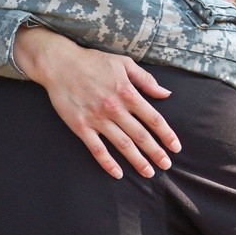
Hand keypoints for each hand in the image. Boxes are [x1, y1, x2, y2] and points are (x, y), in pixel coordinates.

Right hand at [14, 27, 180, 178]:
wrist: (59, 64)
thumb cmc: (92, 61)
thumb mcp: (123, 63)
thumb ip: (146, 79)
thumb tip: (166, 94)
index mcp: (127, 93)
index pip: (153, 119)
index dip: (166, 135)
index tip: (175, 147)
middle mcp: (115, 108)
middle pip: (141, 135)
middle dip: (156, 152)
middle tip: (166, 166)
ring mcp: (97, 119)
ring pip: (122, 144)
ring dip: (137, 161)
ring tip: (148, 173)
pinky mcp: (80, 126)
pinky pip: (96, 148)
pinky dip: (107, 162)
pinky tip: (117, 173)